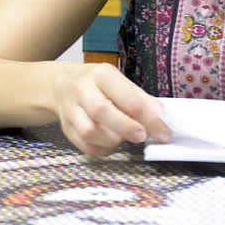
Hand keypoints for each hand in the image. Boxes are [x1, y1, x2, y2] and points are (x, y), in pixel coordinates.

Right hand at [51, 62, 169, 156]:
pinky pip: (84, 146)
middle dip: (126, 128)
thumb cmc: (99, 84)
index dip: (148, 117)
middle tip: (142, 137)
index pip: (127, 96)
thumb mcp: (120, 82)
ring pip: (89, 131)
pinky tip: (111, 145)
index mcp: (102, 74)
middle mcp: (83, 89)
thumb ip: (141, 98)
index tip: (163, 132)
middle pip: (102, 111)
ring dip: (112, 141)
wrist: (61, 85)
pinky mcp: (66, 128)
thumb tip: (161, 116)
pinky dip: (102, 150)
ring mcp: (71, 110)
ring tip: (124, 139)